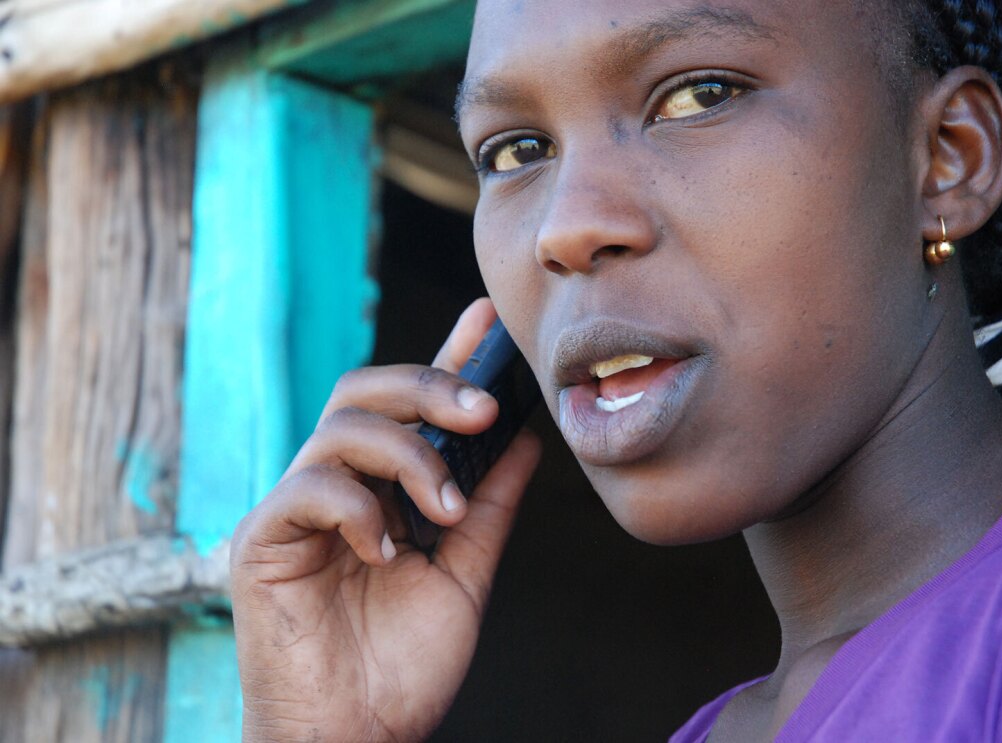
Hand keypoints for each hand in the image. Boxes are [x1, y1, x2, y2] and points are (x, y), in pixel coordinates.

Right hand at [230, 299, 541, 741]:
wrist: (358, 737)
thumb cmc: (402, 666)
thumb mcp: (465, 574)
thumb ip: (489, 506)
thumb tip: (527, 440)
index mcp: (380, 490)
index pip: (410, 407)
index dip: (445, 358)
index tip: (487, 321)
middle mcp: (335, 487)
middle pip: (365, 392)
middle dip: (428, 386)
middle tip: (482, 409)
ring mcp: (295, 510)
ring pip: (341, 430)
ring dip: (407, 458)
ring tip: (443, 511)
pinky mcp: (262, 540)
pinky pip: (308, 488)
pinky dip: (359, 509)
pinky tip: (386, 553)